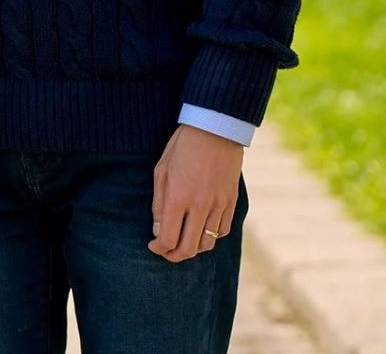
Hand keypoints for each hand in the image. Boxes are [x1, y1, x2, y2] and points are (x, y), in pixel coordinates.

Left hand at [149, 124, 243, 262]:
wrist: (215, 129)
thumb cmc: (182, 147)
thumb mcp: (161, 171)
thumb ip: (159, 204)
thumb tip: (158, 231)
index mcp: (178, 198)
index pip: (168, 239)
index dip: (158, 248)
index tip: (153, 245)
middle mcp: (200, 206)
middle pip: (189, 249)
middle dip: (174, 256)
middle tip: (166, 252)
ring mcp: (219, 205)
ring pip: (208, 243)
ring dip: (193, 248)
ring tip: (183, 242)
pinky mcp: (232, 202)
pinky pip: (222, 230)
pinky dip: (211, 237)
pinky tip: (202, 230)